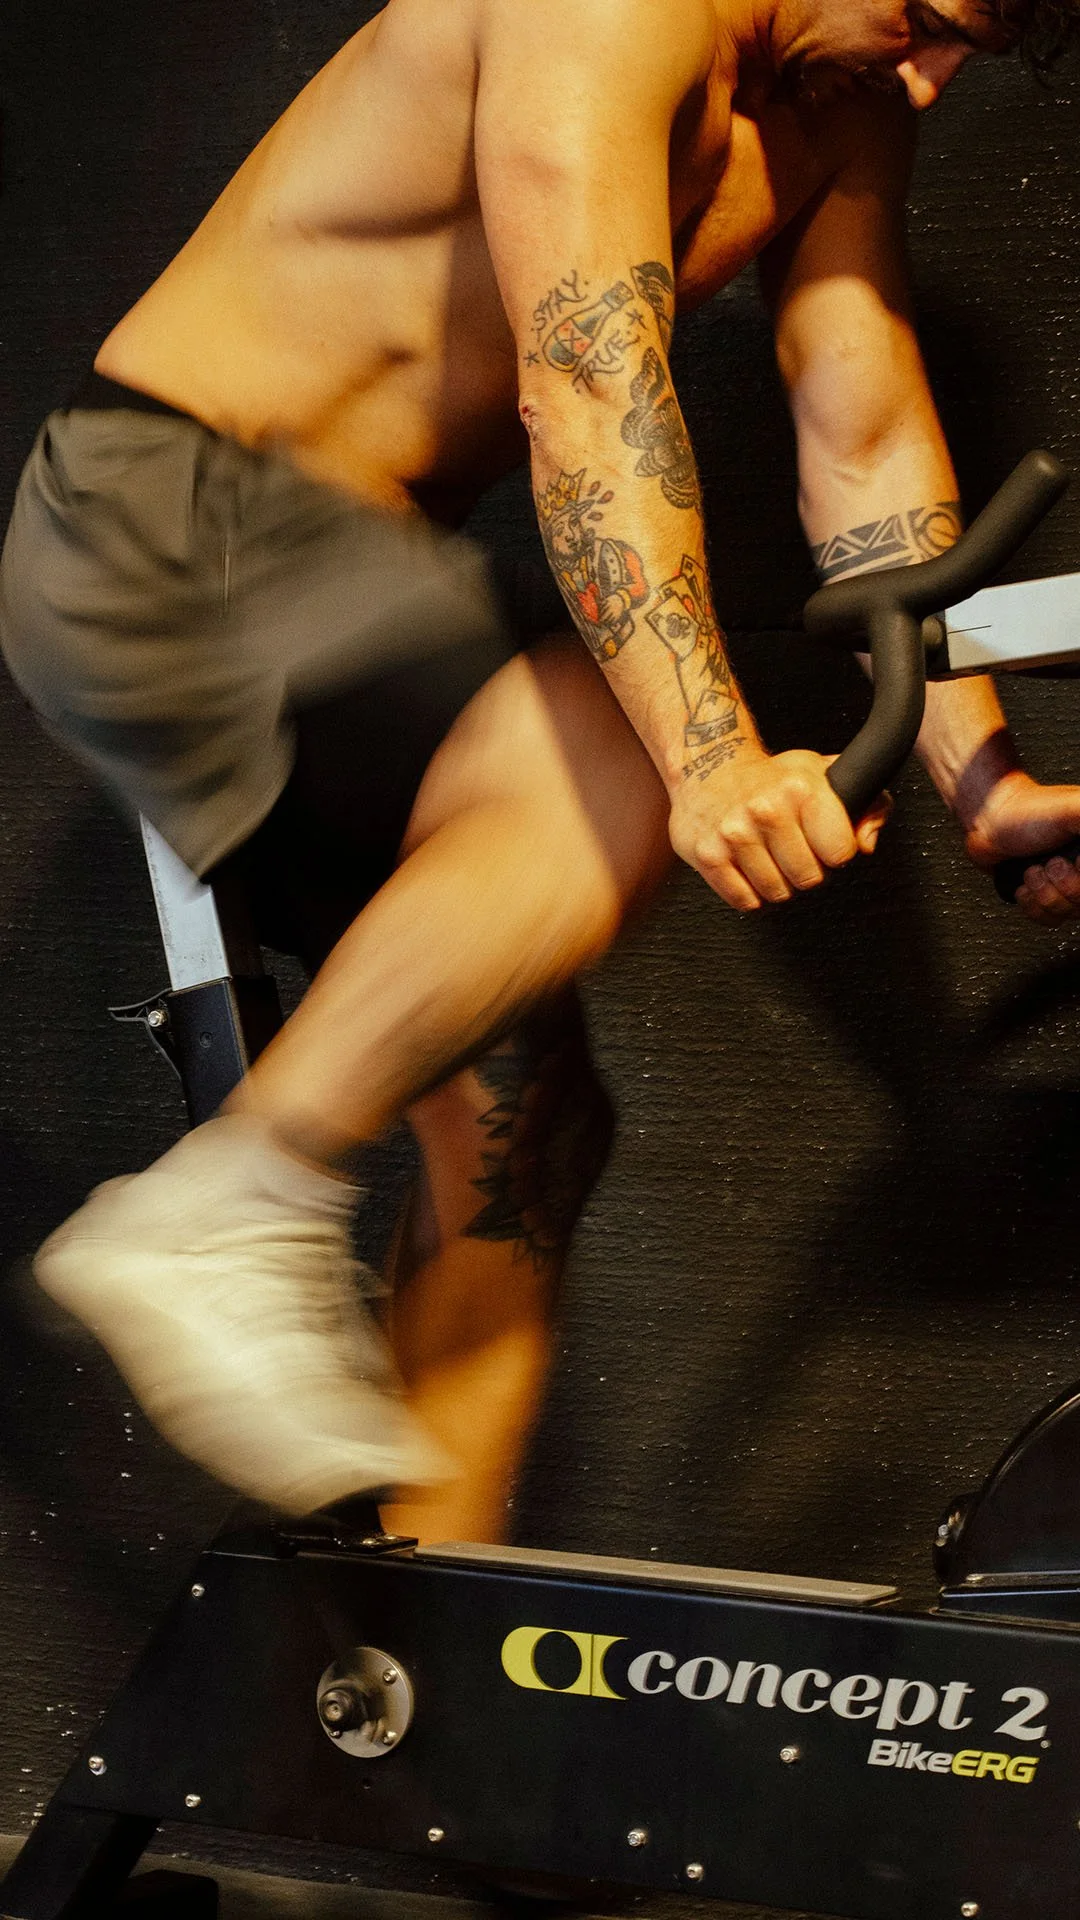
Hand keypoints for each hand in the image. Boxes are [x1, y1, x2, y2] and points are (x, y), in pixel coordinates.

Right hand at [667, 745, 890, 909]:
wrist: (708, 764)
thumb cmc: (770, 776)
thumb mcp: (825, 774)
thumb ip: (867, 805)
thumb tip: (866, 844)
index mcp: (801, 788)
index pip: (840, 852)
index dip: (836, 852)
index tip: (824, 844)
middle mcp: (766, 809)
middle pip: (809, 879)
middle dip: (806, 871)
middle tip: (793, 851)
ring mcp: (734, 833)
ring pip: (776, 893)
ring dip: (777, 883)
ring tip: (769, 857)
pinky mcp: (707, 854)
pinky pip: (743, 900)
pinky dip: (749, 892)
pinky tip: (748, 867)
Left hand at [964, 769, 1079, 923]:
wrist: (988, 821)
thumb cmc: (1030, 810)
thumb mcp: (1074, 809)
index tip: (1077, 861)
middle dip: (1062, 886)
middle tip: (1050, 863)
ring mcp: (1067, 883)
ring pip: (1067, 914)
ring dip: (1043, 893)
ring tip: (1033, 869)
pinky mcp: (1046, 895)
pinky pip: (1049, 919)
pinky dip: (1032, 905)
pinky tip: (1025, 884)